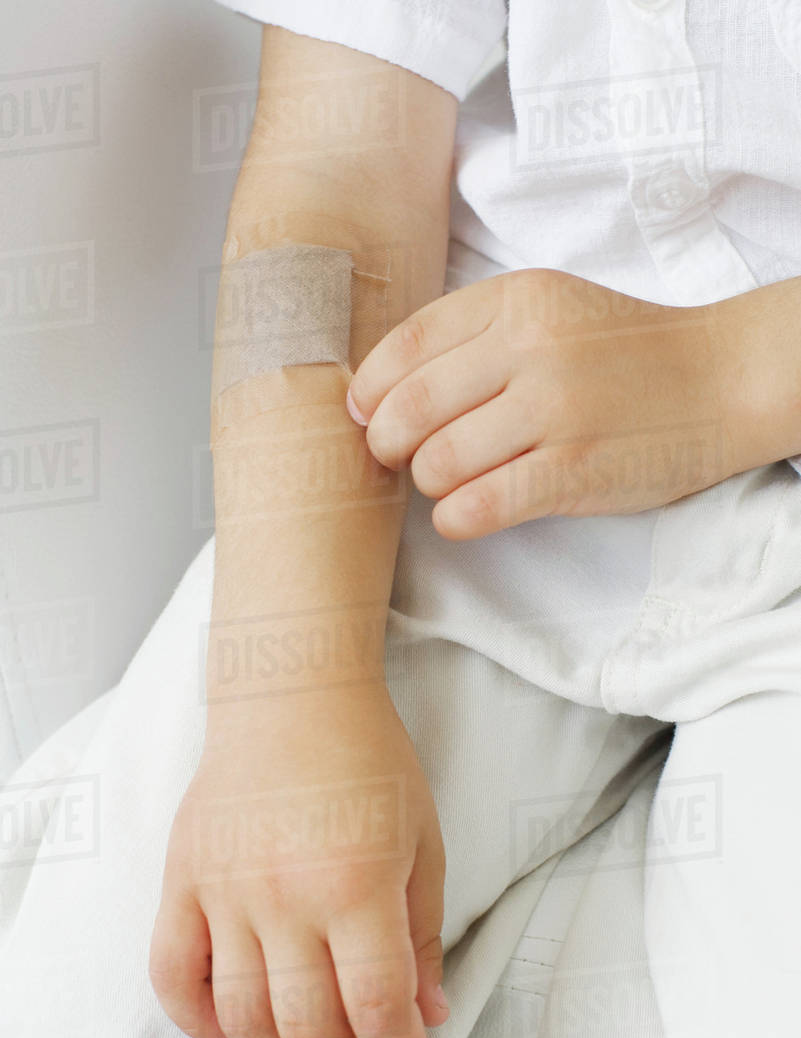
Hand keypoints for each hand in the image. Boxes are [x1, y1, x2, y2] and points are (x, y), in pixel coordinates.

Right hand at [149, 684, 448, 1037]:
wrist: (292, 692)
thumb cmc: (369, 759)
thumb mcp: (422, 841)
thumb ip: (422, 935)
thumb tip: (425, 1015)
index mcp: (356, 882)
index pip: (376, 1008)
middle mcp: (285, 894)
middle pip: (309, 1030)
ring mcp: (225, 889)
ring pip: (241, 1019)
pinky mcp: (182, 879)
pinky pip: (173, 976)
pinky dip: (199, 1022)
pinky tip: (236, 1030)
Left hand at [345, 268, 758, 538]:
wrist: (720, 381)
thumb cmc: (623, 353)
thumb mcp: (550, 309)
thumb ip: (475, 335)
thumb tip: (382, 389)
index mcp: (516, 300)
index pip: (406, 344)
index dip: (369, 389)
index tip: (365, 414)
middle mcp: (531, 348)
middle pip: (411, 408)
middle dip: (385, 443)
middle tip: (395, 457)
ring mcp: (554, 410)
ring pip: (438, 461)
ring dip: (427, 483)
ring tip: (447, 482)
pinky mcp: (574, 471)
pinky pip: (479, 505)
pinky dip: (454, 518)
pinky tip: (462, 514)